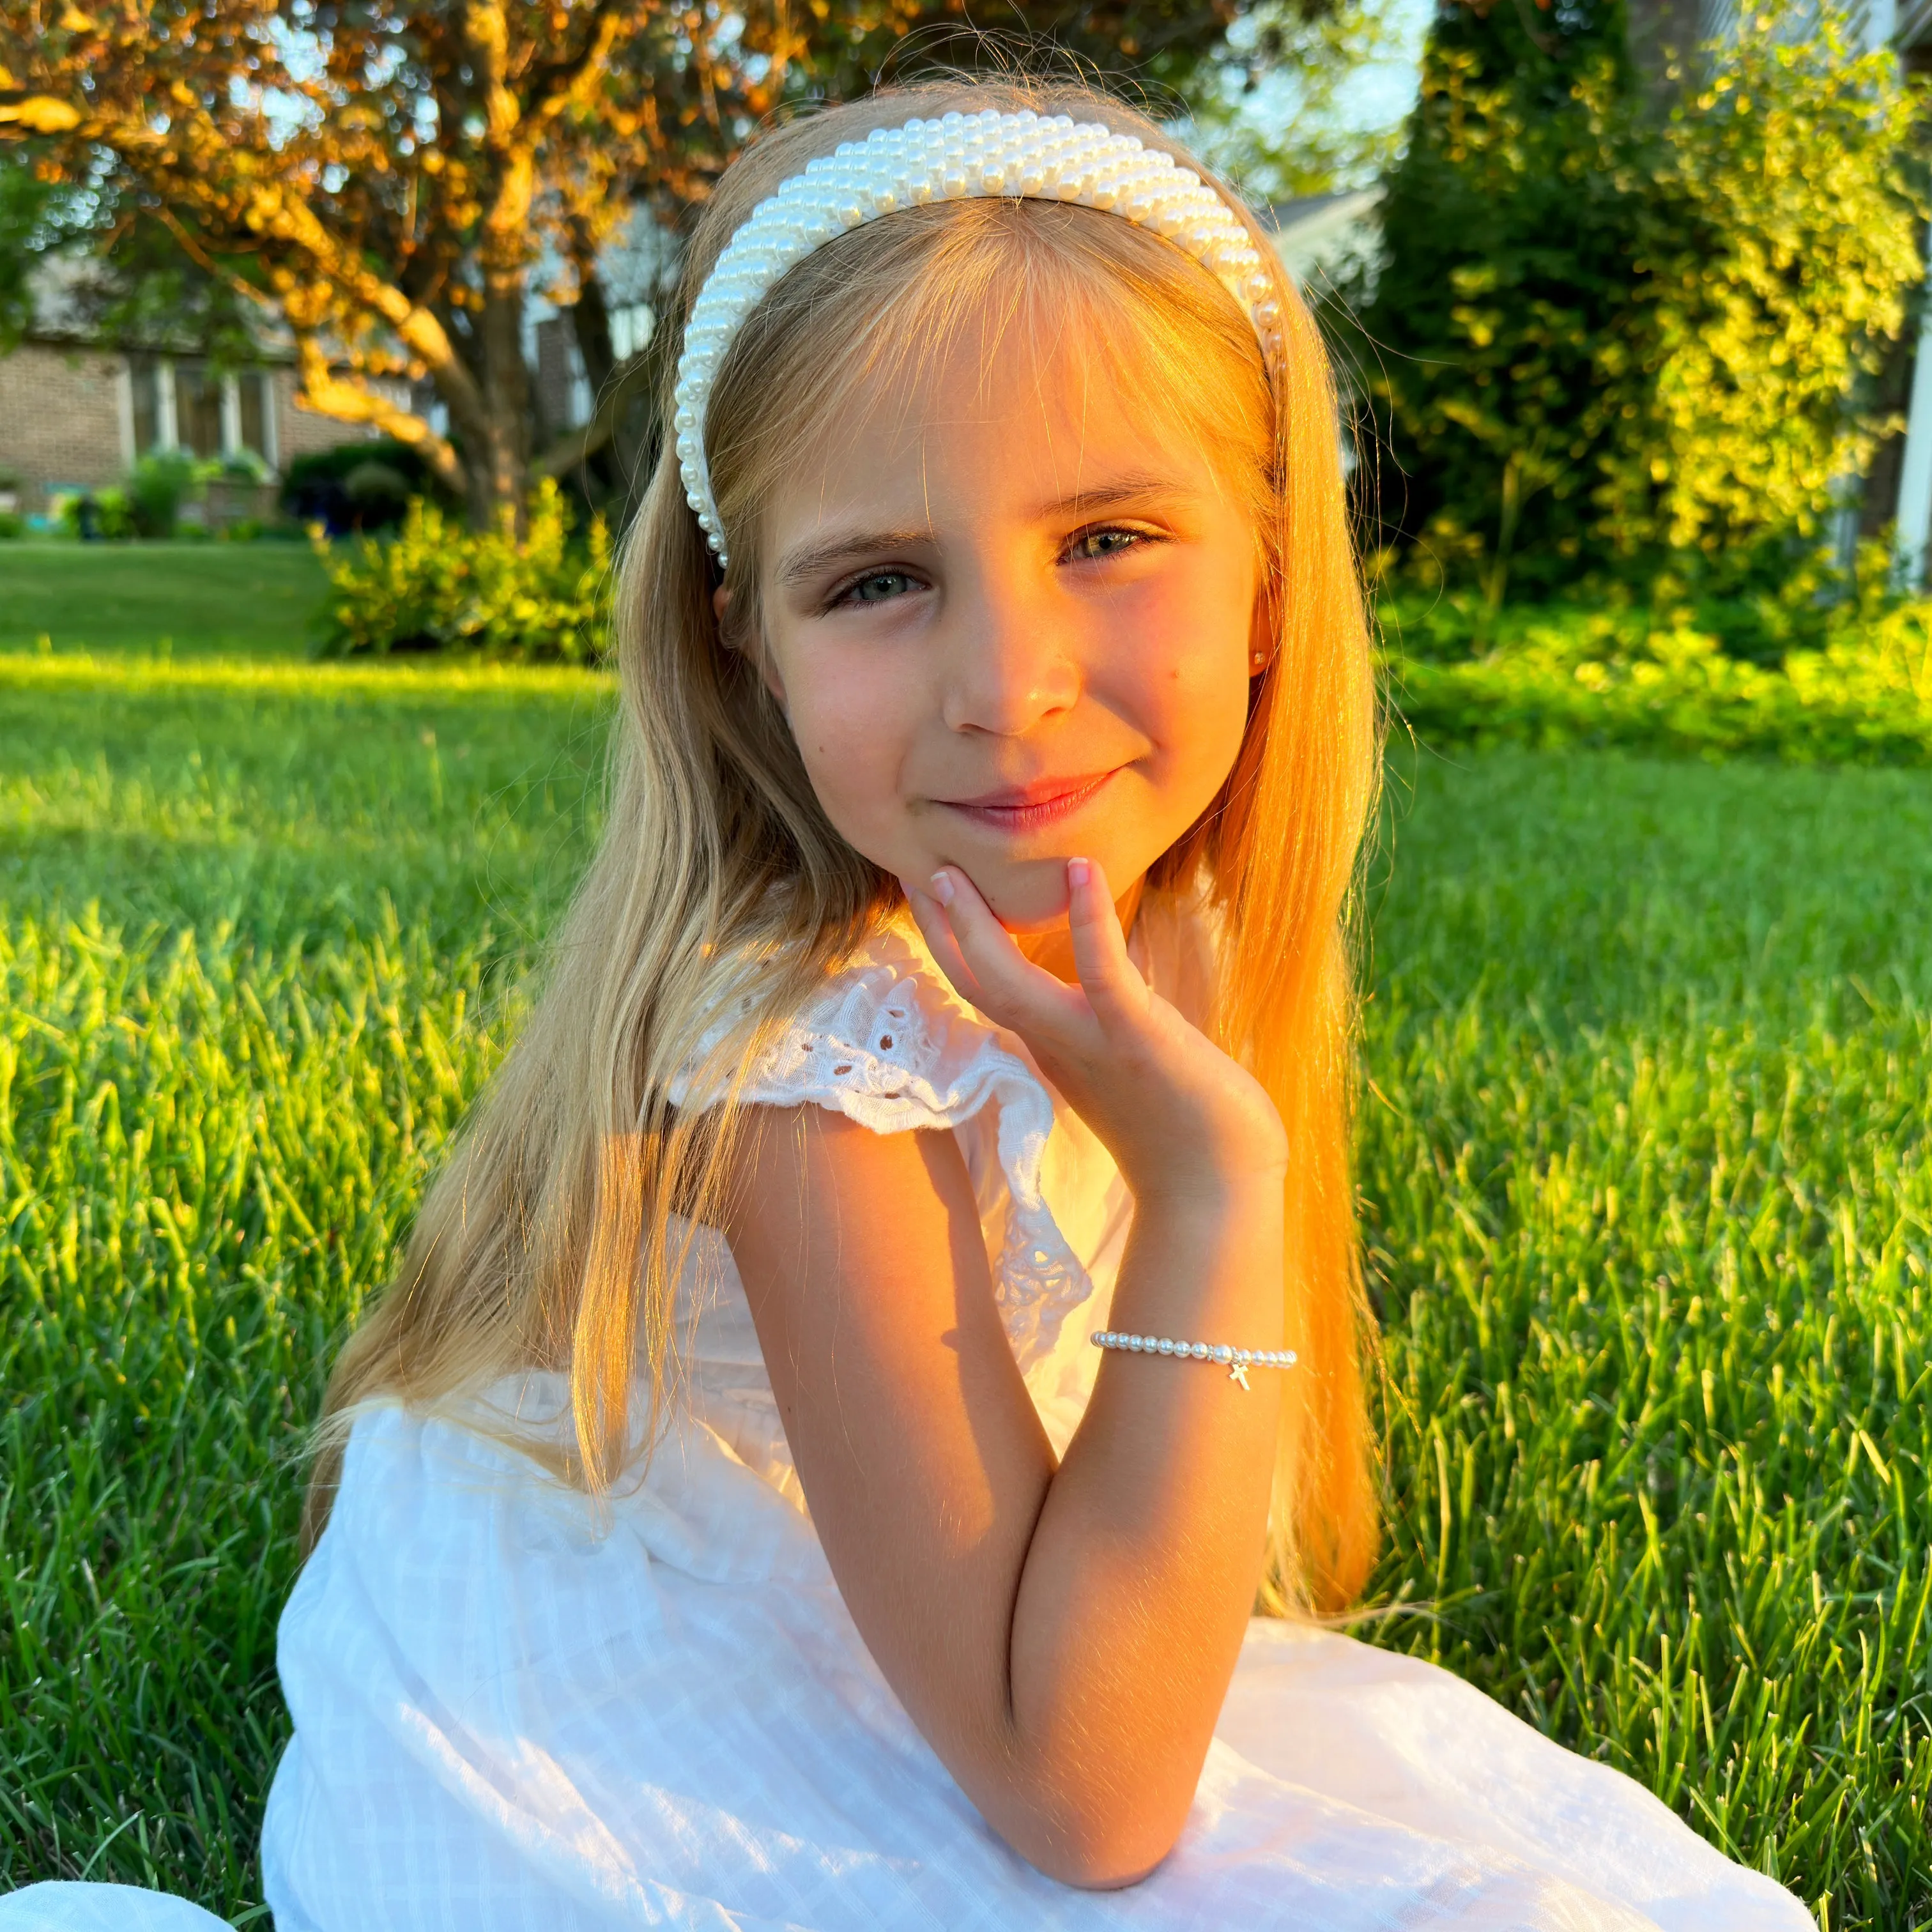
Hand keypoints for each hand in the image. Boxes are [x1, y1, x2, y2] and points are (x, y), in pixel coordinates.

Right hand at [901, 858, 1286, 1205]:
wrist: (1219, 1189)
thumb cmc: (1187, 1125)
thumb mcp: (1132, 1056)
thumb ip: (1111, 1016)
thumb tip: (1113, 970)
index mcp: (1054, 1047)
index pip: (985, 989)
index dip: (951, 943)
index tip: (929, 892)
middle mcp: (1058, 1046)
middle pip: (977, 984)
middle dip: (941, 929)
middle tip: (916, 868)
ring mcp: (1092, 1043)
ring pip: (1010, 986)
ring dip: (976, 929)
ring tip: (954, 872)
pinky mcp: (1139, 1038)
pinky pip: (1104, 974)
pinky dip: (1089, 922)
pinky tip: (1082, 870)